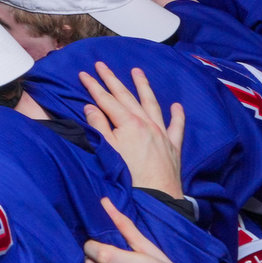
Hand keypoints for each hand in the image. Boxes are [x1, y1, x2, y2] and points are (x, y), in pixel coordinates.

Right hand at [80, 62, 184, 198]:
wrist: (157, 198)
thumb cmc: (129, 176)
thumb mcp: (107, 150)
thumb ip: (99, 126)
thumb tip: (91, 107)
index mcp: (128, 123)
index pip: (106, 100)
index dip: (94, 86)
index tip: (84, 73)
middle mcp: (146, 123)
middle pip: (126, 96)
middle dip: (112, 79)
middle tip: (102, 65)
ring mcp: (161, 133)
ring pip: (151, 104)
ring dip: (143, 86)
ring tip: (137, 71)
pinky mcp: (173, 146)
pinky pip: (177, 126)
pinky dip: (177, 115)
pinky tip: (176, 106)